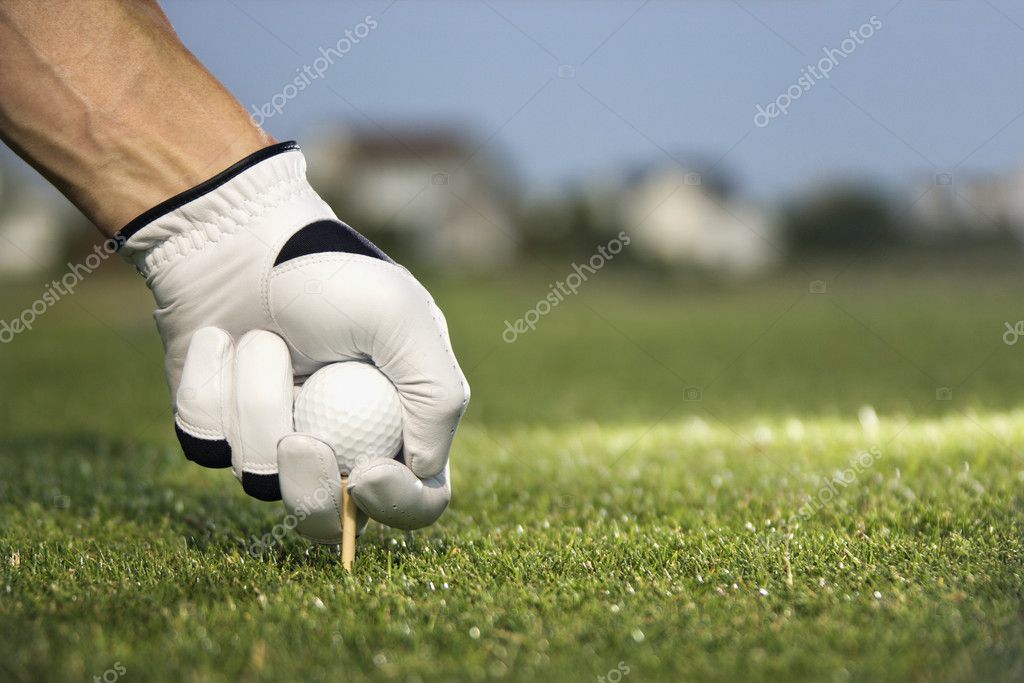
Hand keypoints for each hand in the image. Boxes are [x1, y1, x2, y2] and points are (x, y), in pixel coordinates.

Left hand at [118, 141, 469, 538]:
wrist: (237, 234)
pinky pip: (205, 444)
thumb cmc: (330, 271)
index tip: (365, 474)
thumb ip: (436, 397)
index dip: (396, 505)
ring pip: (257, 478)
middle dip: (309, 486)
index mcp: (403, 419)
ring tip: (260, 338)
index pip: (420, 500)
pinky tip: (218, 340)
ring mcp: (277, 438)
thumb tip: (423, 470)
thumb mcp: (403, 319)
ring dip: (256, 400)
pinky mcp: (219, 426)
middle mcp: (343, 440)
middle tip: (295, 440)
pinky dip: (211, 386)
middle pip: (331, 517)